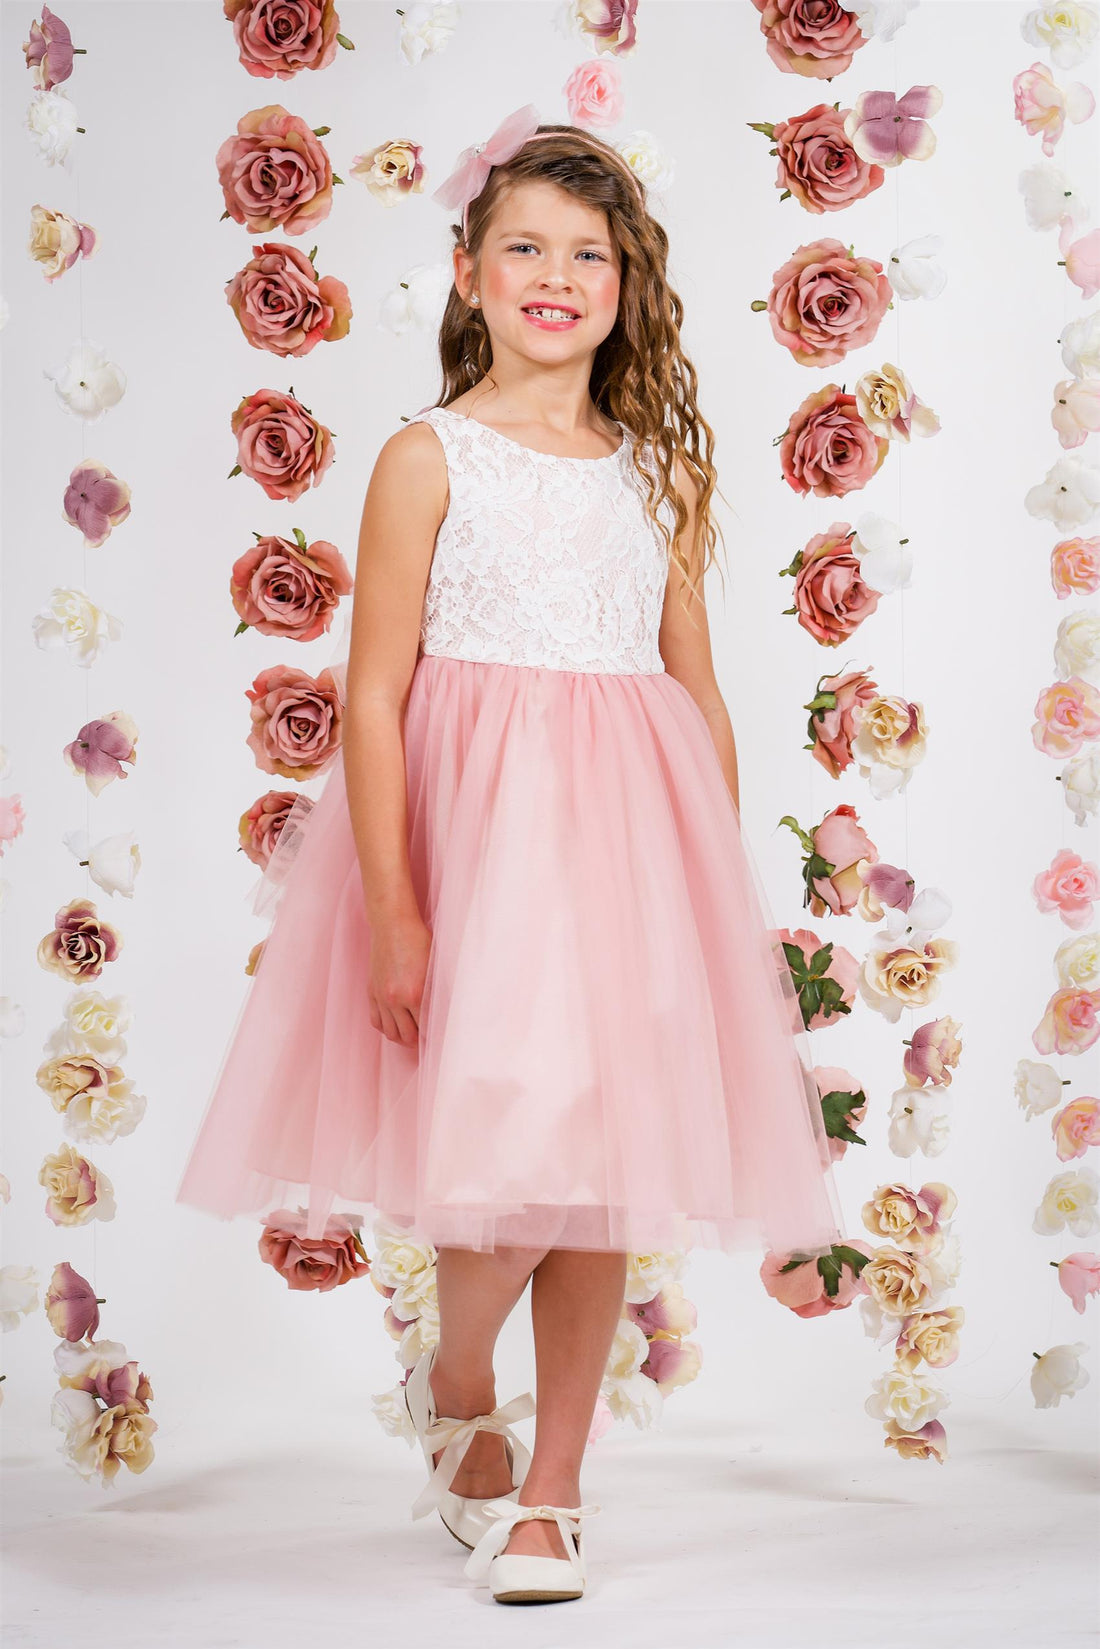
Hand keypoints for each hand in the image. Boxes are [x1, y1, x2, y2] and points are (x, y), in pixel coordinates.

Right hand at [368, 911, 431, 1046]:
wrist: (393, 925)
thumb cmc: (418, 941)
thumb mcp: (434, 967)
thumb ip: (435, 993)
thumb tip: (443, 1012)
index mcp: (415, 994)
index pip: (426, 1028)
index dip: (434, 1036)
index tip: (440, 1039)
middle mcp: (395, 1000)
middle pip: (407, 1035)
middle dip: (418, 1042)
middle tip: (427, 1041)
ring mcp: (381, 997)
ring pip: (390, 1032)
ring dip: (402, 1039)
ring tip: (411, 1038)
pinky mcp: (372, 992)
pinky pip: (376, 1021)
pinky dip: (385, 1029)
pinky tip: (394, 1027)